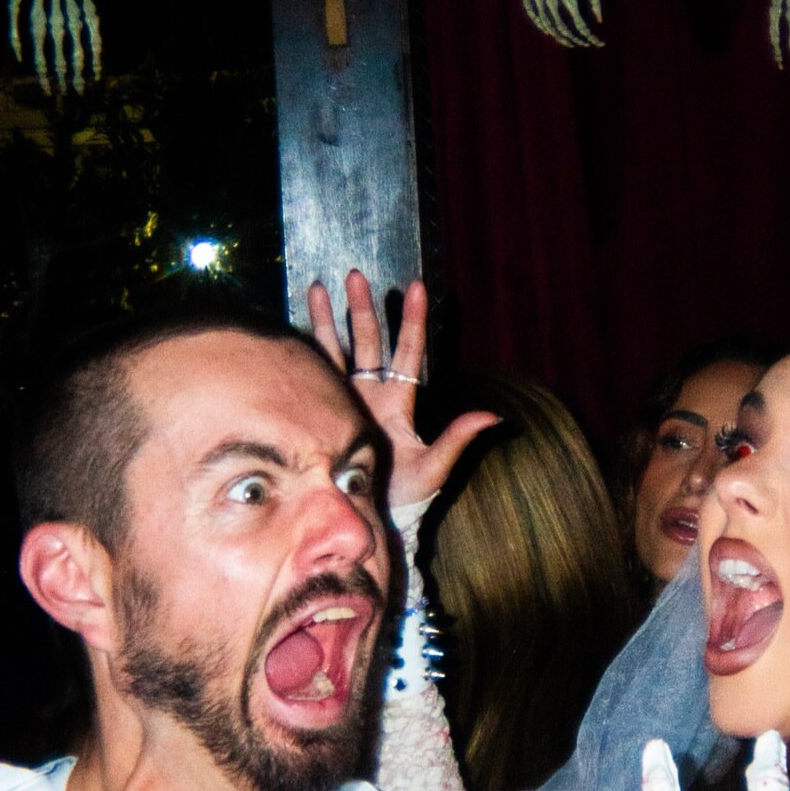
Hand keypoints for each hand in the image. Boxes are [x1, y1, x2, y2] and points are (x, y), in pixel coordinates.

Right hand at [306, 270, 497, 509]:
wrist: (370, 515)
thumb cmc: (406, 495)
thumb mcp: (433, 467)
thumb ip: (457, 440)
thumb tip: (493, 417)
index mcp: (399, 401)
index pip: (408, 353)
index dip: (413, 321)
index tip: (417, 287)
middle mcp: (372, 393)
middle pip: (368, 341)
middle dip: (362, 308)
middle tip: (356, 275)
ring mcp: (346, 399)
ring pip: (337, 350)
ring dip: (329, 319)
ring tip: (319, 286)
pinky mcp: (323, 410)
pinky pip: (314, 374)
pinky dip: (306, 349)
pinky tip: (295, 325)